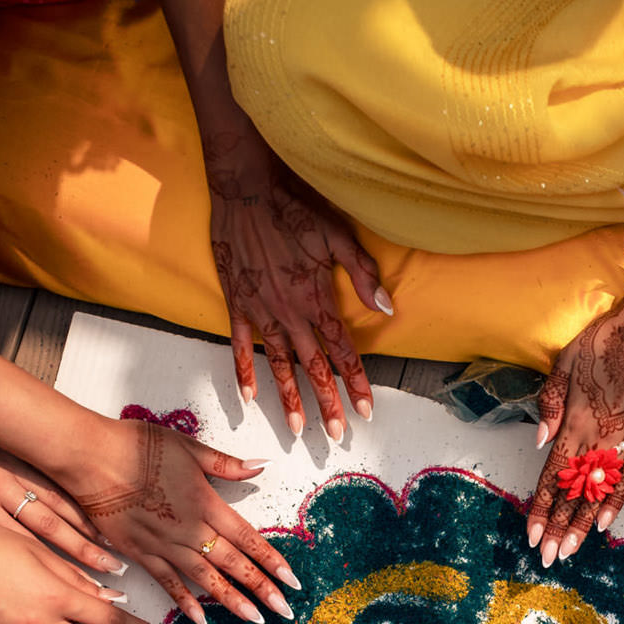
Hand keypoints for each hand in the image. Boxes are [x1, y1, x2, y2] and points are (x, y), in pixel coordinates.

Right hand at [64, 418, 298, 623]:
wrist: (91, 457)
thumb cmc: (138, 446)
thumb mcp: (189, 447)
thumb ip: (227, 464)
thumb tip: (262, 466)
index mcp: (207, 504)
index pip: (249, 539)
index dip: (273, 561)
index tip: (293, 582)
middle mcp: (191, 530)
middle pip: (234, 564)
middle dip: (262, 589)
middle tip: (285, 612)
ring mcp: (165, 545)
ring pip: (206, 579)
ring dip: (233, 601)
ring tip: (255, 620)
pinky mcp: (140, 552)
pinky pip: (168, 583)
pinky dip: (185, 603)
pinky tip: (202, 621)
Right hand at [208, 139, 386, 441]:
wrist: (245, 189)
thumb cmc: (294, 208)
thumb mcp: (337, 235)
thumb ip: (364, 274)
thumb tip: (387, 308)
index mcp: (317, 298)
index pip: (343, 351)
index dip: (356, 382)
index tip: (366, 410)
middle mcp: (290, 312)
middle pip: (314, 367)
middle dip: (327, 403)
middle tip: (336, 435)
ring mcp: (260, 310)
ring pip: (278, 365)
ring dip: (289, 398)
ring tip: (298, 428)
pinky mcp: (236, 303)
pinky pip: (239, 345)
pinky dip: (243, 371)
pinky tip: (249, 397)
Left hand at [526, 217, 623, 562]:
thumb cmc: (606, 340)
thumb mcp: (565, 362)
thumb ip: (551, 404)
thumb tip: (540, 443)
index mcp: (575, 422)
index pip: (552, 475)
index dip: (541, 507)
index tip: (531, 535)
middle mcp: (598, 439)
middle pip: (573, 492)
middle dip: (558, 526)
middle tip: (546, 558)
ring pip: (599, 492)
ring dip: (582, 524)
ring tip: (570, 551)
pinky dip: (616, 501)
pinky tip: (604, 524)